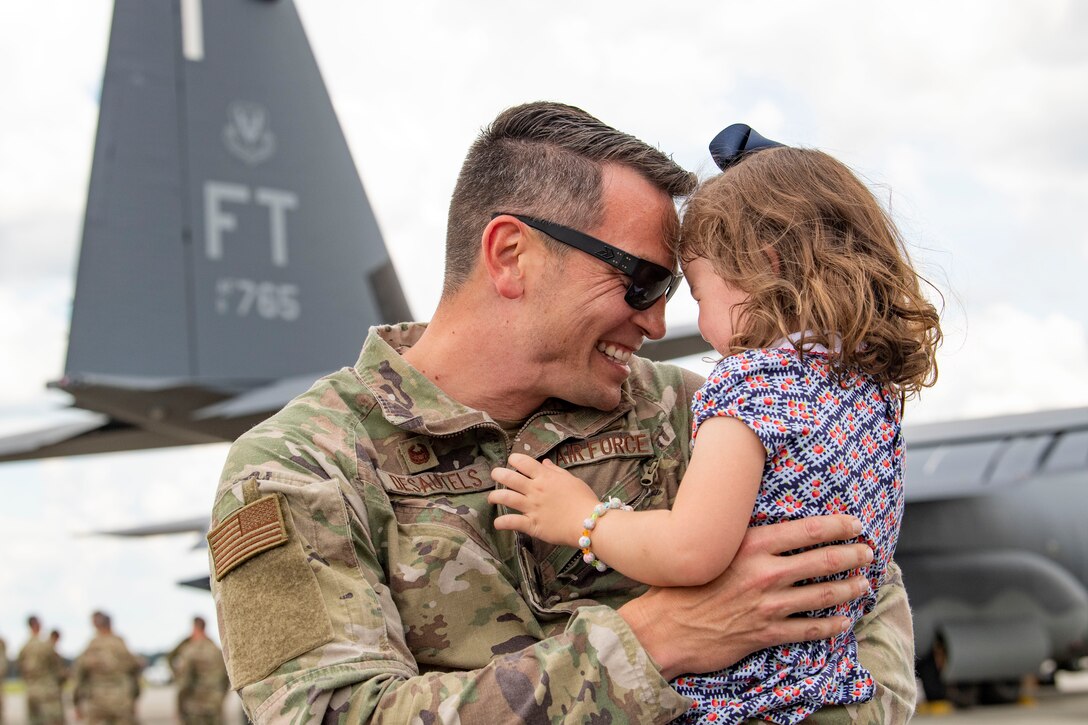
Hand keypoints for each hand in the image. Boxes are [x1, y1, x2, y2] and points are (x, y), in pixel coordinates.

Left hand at [489, 453, 599, 546]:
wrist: (590, 523)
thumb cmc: (584, 500)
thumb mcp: (571, 480)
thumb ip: (555, 471)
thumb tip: (544, 462)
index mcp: (545, 477)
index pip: (523, 462)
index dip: (514, 459)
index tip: (512, 461)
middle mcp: (535, 490)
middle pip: (509, 477)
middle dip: (498, 474)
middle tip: (495, 475)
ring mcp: (532, 507)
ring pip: (506, 497)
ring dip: (494, 496)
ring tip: (491, 498)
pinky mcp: (532, 524)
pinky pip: (512, 522)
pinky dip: (501, 522)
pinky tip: (497, 523)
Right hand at [618, 514, 872, 679]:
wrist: (663, 627)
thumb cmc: (681, 584)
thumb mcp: (712, 547)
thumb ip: (742, 537)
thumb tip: (767, 525)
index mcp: (751, 544)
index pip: (807, 530)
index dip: (838, 526)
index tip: (855, 524)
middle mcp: (765, 572)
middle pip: (823, 560)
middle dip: (852, 555)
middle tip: (868, 553)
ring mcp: (768, 604)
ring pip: (823, 594)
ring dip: (848, 589)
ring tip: (864, 584)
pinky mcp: (766, 632)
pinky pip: (809, 629)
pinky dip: (831, 625)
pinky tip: (843, 621)